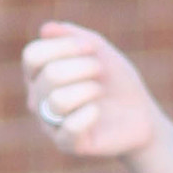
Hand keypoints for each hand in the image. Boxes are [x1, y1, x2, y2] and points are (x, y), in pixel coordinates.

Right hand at [21, 21, 159, 162]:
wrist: (139, 115)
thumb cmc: (115, 81)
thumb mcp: (99, 51)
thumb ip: (73, 36)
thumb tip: (46, 29)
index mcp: (39, 74)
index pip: (32, 56)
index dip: (63, 47)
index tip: (91, 47)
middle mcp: (38, 99)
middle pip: (49, 76)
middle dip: (83, 67)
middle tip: (100, 71)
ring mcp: (49, 123)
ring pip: (57, 101)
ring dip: (88, 90)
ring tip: (100, 91)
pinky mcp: (66, 143)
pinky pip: (70, 128)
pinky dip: (88, 115)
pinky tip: (98, 111)